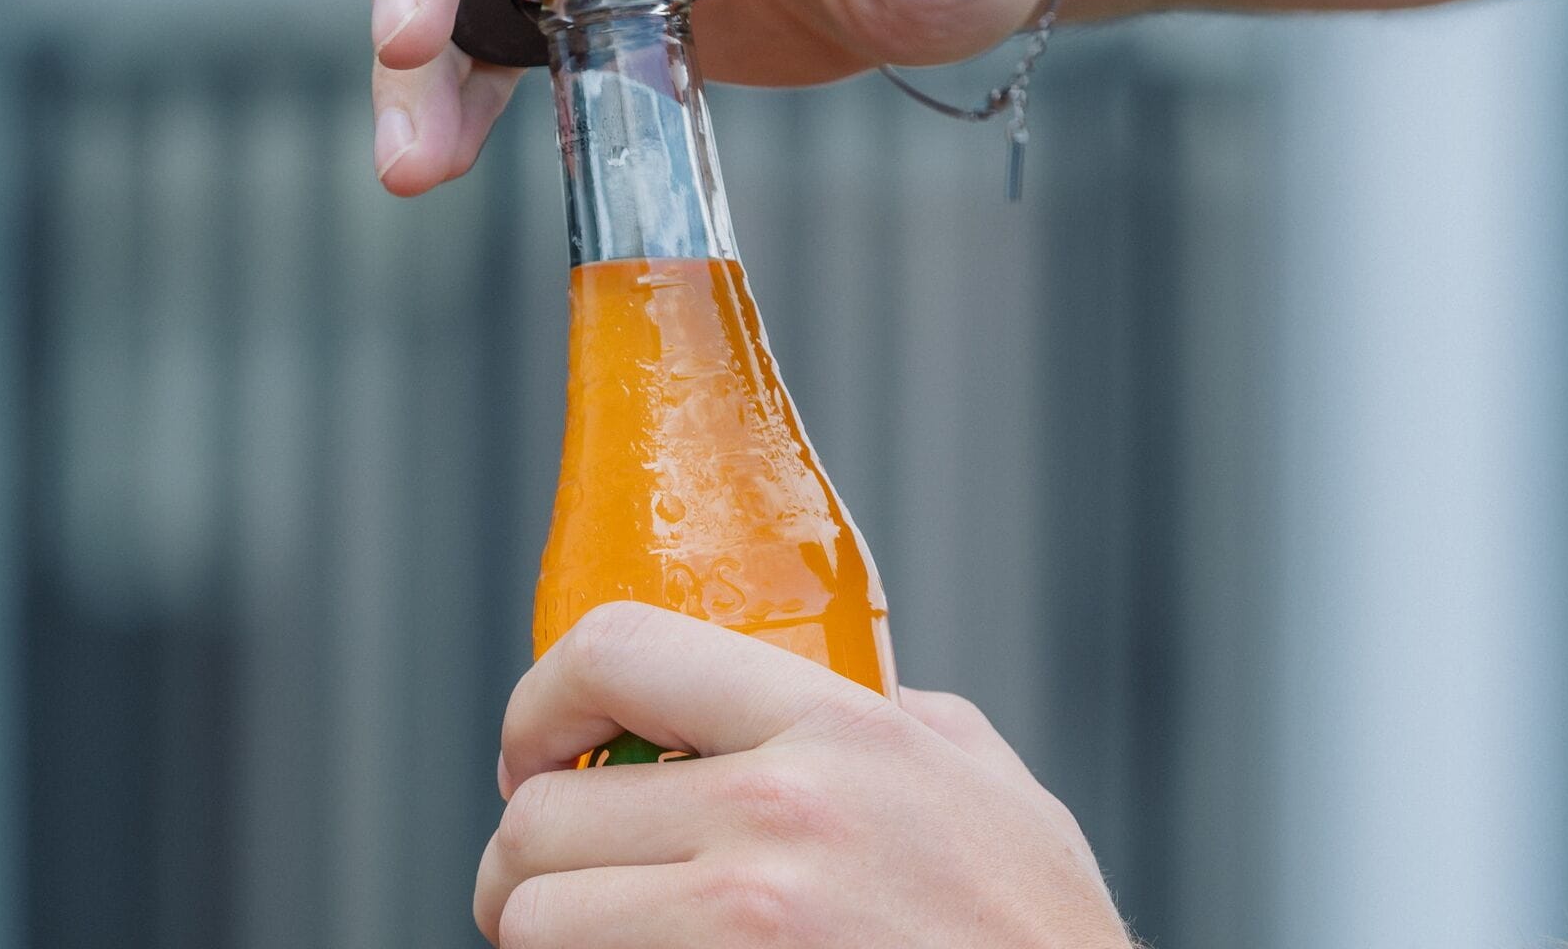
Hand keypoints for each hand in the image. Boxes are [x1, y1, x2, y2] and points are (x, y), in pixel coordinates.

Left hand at [471, 602, 1133, 947]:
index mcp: (837, 725)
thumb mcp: (984, 783)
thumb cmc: (1038, 937)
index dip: (542, 700)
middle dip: (528, 858)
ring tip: (592, 941)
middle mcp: (779, 814)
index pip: (618, 648)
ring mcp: (747, 926)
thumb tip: (818, 686)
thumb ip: (893, 720)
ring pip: (535, 920)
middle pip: (544, 815)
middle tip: (553, 882)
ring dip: (543, 935)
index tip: (540, 751)